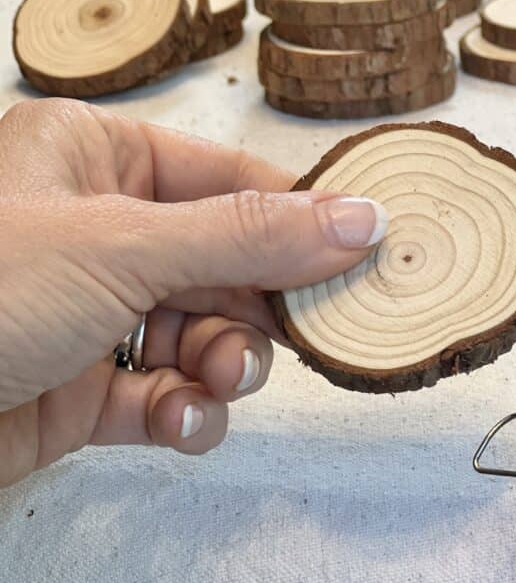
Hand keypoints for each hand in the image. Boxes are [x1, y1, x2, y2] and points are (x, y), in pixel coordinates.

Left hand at [0, 99, 386, 486]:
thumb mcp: (122, 247)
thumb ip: (248, 237)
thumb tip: (360, 219)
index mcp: (95, 160)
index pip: (230, 179)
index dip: (300, 217)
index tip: (363, 251)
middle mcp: (96, 230)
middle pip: (226, 263)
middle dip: (256, 309)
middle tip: (293, 335)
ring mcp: (92, 313)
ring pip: (204, 334)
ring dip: (224, 365)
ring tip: (214, 381)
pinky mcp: (85, 388)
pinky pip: (166, 395)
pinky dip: (185, 413)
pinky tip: (177, 421)